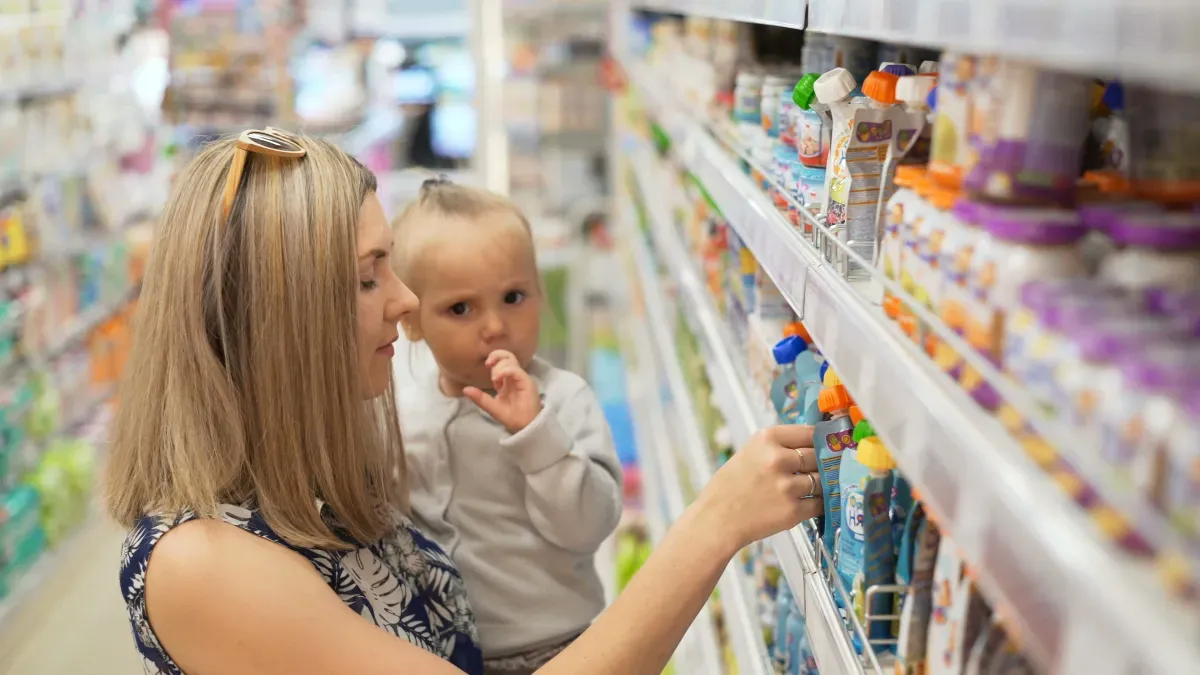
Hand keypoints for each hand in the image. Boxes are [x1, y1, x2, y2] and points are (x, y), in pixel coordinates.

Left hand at [463, 350, 541, 432]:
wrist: (523, 427)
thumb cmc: (511, 417)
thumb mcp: (491, 406)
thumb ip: (480, 398)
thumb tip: (465, 389)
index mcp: (507, 380)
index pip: (502, 361)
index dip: (494, 359)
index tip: (486, 364)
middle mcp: (514, 377)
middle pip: (507, 355)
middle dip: (496, 355)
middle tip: (488, 364)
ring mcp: (521, 378)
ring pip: (511, 360)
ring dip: (499, 365)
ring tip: (495, 379)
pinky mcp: (527, 382)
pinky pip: (515, 371)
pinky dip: (505, 371)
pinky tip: (497, 379)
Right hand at [693, 425, 821, 548]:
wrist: (716, 520)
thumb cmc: (729, 487)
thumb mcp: (749, 453)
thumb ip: (778, 447)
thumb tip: (812, 444)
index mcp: (766, 439)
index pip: (809, 432)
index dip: (820, 439)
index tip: (827, 443)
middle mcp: (777, 459)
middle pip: (818, 455)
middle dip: (822, 462)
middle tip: (822, 467)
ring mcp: (787, 486)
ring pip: (822, 479)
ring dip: (821, 484)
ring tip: (813, 486)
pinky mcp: (793, 511)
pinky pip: (819, 503)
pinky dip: (819, 504)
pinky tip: (812, 502)